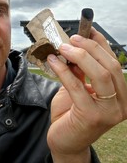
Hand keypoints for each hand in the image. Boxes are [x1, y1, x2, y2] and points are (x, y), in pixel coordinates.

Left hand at [46, 27, 126, 161]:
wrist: (66, 142)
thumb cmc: (71, 115)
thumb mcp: (77, 89)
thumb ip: (80, 73)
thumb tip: (74, 49)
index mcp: (121, 95)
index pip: (114, 63)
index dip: (101, 44)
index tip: (88, 30)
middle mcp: (121, 103)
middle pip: (110, 66)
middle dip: (90, 47)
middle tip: (72, 38)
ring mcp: (109, 112)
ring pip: (100, 74)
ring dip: (79, 55)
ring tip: (62, 46)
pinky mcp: (92, 117)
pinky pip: (77, 86)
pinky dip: (64, 70)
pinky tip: (53, 61)